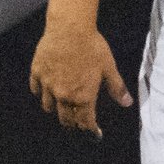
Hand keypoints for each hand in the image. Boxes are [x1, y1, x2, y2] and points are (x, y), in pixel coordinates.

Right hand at [28, 19, 131, 135]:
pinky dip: (41, 93)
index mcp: (83, 96)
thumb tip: (127, 103)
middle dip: (72, 124)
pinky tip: (45, 91)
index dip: (90, 130)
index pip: (85, 122)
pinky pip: (36, 90)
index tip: (94, 134)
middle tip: (76, 124)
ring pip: (48, 106)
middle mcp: (64, 95)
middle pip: (65, 119)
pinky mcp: (37, 73)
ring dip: (56, 110)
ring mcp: (48, 85)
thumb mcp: (108, 67)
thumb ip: (117, 88)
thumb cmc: (92, 47)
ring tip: (60, 108)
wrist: (70, 29)